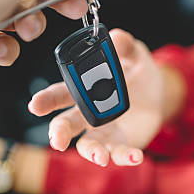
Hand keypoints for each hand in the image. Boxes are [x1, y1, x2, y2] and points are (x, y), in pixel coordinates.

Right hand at [28, 29, 170, 166]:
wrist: (158, 93)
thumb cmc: (137, 71)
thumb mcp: (135, 55)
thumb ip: (126, 47)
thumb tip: (117, 36)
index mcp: (82, 88)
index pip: (59, 93)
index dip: (45, 99)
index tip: (35, 105)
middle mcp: (86, 112)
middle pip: (66, 123)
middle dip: (58, 132)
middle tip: (56, 140)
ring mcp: (102, 130)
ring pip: (88, 145)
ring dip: (91, 152)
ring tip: (100, 157)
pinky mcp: (119, 142)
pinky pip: (118, 152)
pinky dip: (124, 157)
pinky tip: (135, 156)